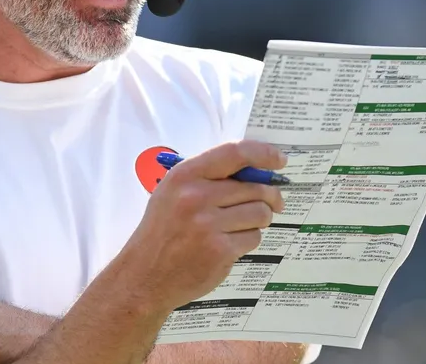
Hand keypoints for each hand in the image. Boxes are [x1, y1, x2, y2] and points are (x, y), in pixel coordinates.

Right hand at [116, 141, 286, 310]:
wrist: (145, 274)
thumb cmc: (163, 229)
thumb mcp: (173, 191)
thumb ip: (209, 177)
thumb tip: (258, 171)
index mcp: (185, 175)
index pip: (235, 153)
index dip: (264, 154)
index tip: (279, 160)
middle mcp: (197, 196)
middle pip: (256, 188)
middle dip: (270, 196)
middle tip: (274, 203)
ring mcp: (209, 225)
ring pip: (260, 213)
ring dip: (259, 220)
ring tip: (242, 225)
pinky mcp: (220, 250)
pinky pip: (253, 238)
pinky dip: (248, 240)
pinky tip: (229, 243)